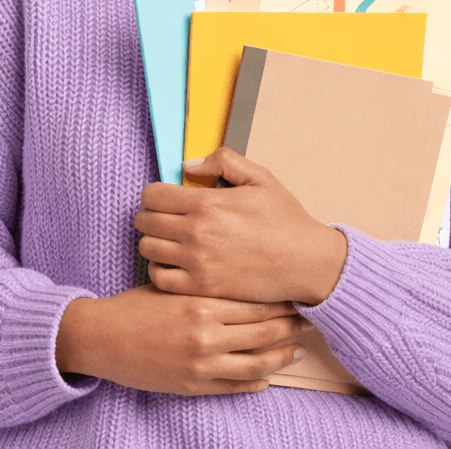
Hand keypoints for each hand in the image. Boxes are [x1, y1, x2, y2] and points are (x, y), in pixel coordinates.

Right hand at [54, 284, 307, 394]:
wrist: (101, 338)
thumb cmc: (136, 305)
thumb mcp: (173, 286)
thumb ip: (205, 283)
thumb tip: (239, 274)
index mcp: (202, 304)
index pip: (256, 303)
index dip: (281, 301)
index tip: (297, 296)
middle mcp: (207, 335)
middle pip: (263, 332)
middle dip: (290, 326)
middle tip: (309, 320)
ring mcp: (201, 364)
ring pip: (256, 362)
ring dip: (281, 356)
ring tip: (297, 349)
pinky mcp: (193, 385)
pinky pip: (234, 386)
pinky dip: (256, 382)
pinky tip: (268, 377)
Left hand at [134, 147, 348, 305]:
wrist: (305, 262)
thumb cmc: (284, 220)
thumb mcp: (260, 177)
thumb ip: (222, 162)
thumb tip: (189, 166)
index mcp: (208, 204)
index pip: (152, 195)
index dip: (155, 193)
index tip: (166, 197)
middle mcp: (197, 233)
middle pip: (145, 221)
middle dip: (151, 215)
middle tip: (166, 217)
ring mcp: (197, 263)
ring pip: (147, 248)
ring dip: (154, 240)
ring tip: (169, 239)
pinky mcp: (202, 287)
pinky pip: (159, 277)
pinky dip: (159, 268)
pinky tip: (172, 262)